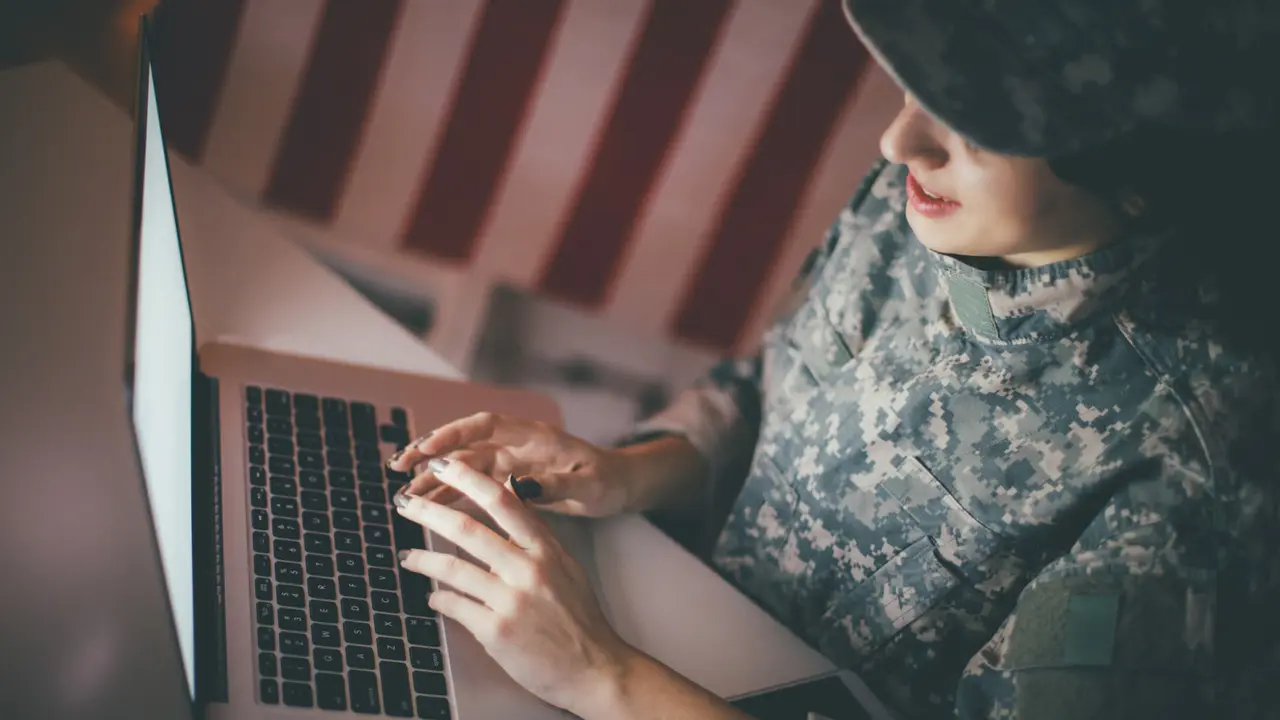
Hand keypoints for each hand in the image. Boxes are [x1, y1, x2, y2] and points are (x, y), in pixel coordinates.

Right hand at [387, 412, 631, 517]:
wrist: (617, 485)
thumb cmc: (606, 480)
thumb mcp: (588, 485)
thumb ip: (554, 485)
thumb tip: (517, 486)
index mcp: (533, 437)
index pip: (485, 426)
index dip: (453, 434)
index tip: (427, 449)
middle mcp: (515, 445)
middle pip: (464, 444)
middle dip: (429, 453)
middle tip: (397, 467)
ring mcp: (509, 462)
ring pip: (462, 468)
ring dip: (433, 478)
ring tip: (404, 496)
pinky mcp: (508, 481)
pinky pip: (472, 486)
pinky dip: (450, 495)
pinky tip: (428, 508)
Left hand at [395, 457, 634, 717]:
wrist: (595, 669)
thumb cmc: (578, 618)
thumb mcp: (566, 567)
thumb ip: (535, 538)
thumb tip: (510, 498)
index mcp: (546, 549)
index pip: (503, 501)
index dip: (467, 479)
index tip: (442, 466)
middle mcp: (528, 570)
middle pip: (468, 529)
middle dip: (428, 511)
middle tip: (404, 502)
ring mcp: (511, 602)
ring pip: (452, 568)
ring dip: (422, 559)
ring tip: (407, 556)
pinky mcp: (496, 633)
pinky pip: (454, 606)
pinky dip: (439, 598)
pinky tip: (434, 596)